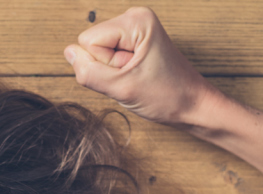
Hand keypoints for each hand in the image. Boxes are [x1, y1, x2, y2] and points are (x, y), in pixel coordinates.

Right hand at [64, 7, 219, 126]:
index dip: (104, 65)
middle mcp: (135, 18)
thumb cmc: (168, 97)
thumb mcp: (122, 89)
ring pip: (97, 51)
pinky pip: (107, 56)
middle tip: (134, 77)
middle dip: (108, 67)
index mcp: (136, 21)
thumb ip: (89, 72)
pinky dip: (118, 71)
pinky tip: (137, 76)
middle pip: (91, 43)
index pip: (88, 41)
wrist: (193, 106)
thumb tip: (69, 53)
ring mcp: (135, 29)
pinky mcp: (134, 41)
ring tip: (137, 77)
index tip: (130, 73)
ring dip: (113, 71)